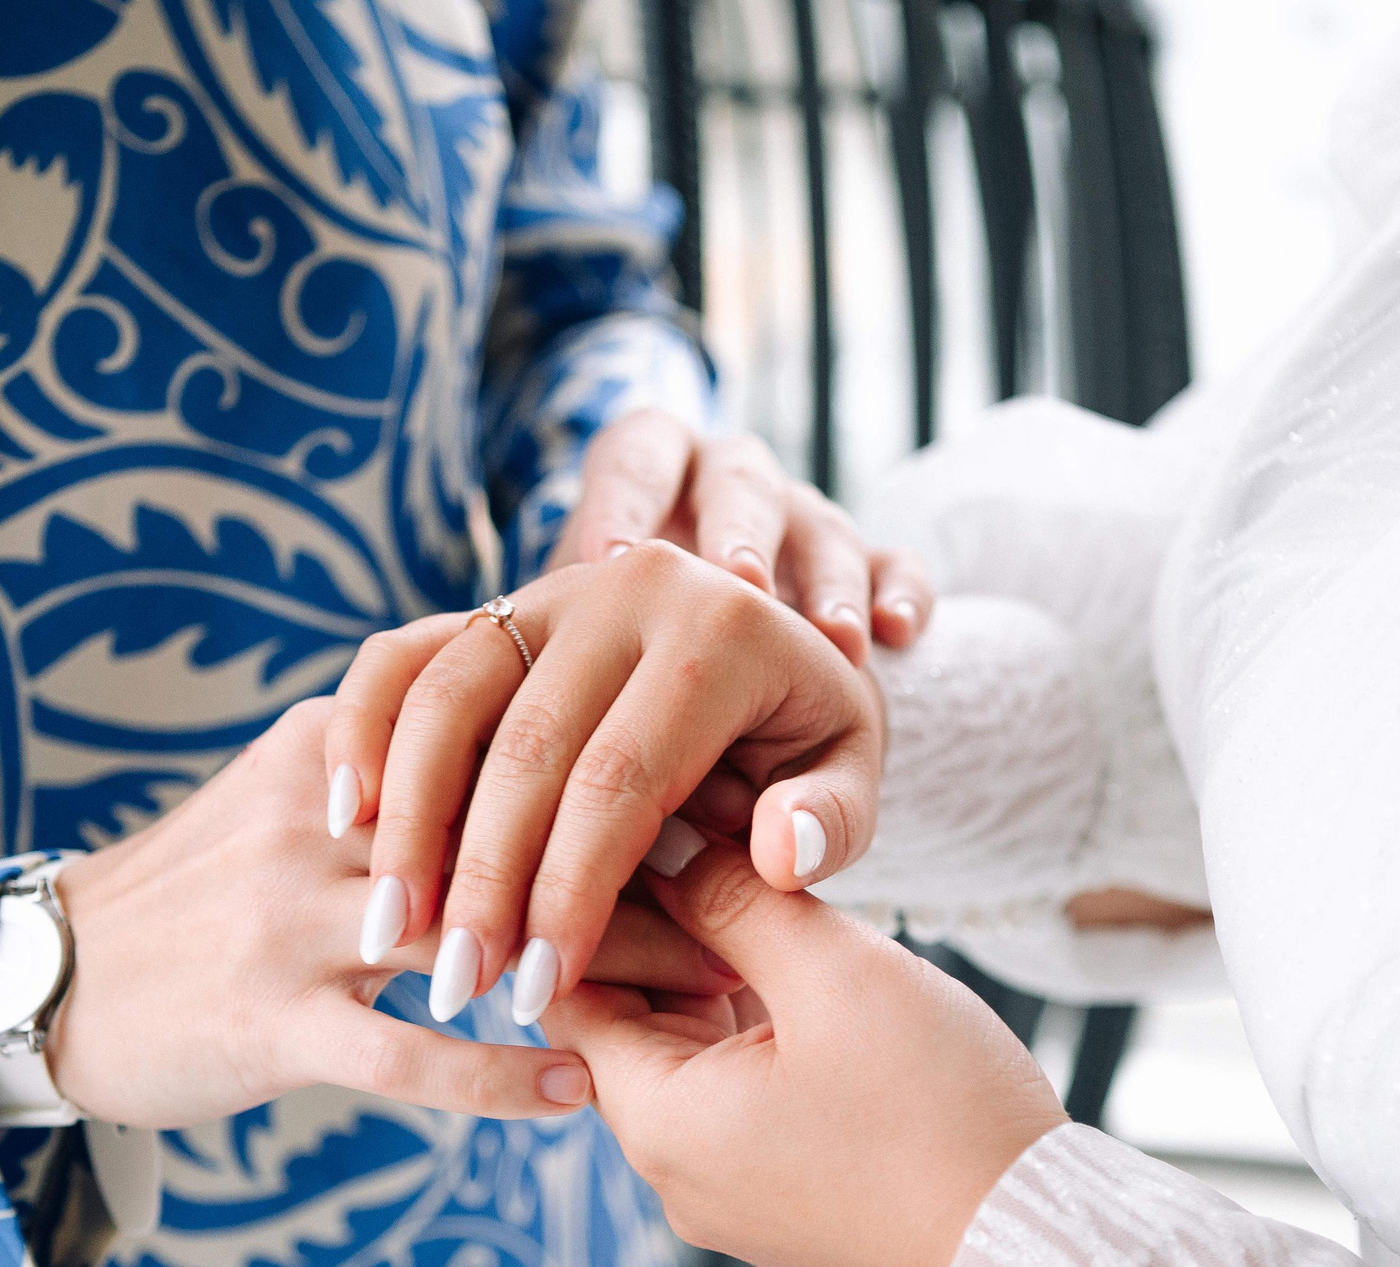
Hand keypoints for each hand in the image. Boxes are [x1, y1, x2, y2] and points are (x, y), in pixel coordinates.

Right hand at [42, 699, 738, 1131]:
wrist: (50, 972)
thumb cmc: (209, 890)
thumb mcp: (306, 795)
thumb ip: (419, 767)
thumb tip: (564, 758)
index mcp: (345, 737)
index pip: (512, 736)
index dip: (632, 777)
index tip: (734, 817)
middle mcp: (324, 814)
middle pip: (515, 831)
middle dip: (646, 880)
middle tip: (752, 925)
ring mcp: (291, 917)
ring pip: (475, 935)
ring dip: (602, 975)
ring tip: (707, 1011)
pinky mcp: (267, 1018)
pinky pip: (405, 1051)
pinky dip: (497, 1073)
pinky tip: (576, 1090)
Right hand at [323, 544, 884, 1031]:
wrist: (768, 649)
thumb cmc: (802, 742)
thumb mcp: (846, 778)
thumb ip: (830, 822)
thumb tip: (777, 853)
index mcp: (721, 626)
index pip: (622, 778)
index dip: (574, 891)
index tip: (543, 988)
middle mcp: (628, 582)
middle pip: (523, 746)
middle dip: (484, 877)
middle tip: (461, 983)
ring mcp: (548, 585)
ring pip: (446, 700)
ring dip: (410, 821)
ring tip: (393, 930)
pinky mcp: (490, 602)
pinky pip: (401, 656)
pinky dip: (364, 730)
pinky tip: (353, 821)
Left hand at [543, 828, 1067, 1266]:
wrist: (1039, 1248)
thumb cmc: (939, 1111)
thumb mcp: (833, 970)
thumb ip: (738, 897)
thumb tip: (671, 845)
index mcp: (658, 1122)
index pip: (567, 989)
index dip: (596, 901)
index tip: (651, 834)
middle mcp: (671, 1173)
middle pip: (622, 1026)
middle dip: (659, 938)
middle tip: (713, 857)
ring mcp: (727, 1196)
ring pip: (683, 1060)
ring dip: (710, 983)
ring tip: (765, 910)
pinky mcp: (780, 1204)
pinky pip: (732, 1101)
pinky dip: (748, 1036)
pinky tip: (803, 983)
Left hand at [558, 409, 933, 663]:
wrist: (690, 678)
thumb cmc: (610, 653)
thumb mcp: (570, 633)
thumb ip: (544, 647)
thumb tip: (500, 666)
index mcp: (648, 478)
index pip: (635, 455)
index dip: (623, 500)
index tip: (608, 559)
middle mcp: (727, 489)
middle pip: (737, 478)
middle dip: (738, 531)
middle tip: (738, 588)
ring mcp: (802, 524)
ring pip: (821, 522)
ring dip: (824, 575)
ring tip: (832, 636)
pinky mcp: (866, 567)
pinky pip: (895, 563)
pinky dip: (899, 592)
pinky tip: (897, 633)